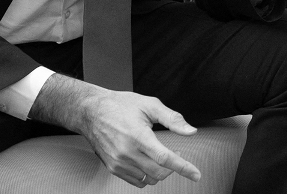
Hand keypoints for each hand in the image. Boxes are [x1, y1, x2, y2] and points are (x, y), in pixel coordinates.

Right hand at [30, 74, 201, 187]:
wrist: (91, 111)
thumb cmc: (120, 106)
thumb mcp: (150, 105)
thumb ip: (173, 119)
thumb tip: (191, 131)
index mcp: (138, 136)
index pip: (165, 158)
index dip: (183, 167)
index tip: (195, 174)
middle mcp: (127, 153)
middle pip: (159, 172)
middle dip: (174, 167)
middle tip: (176, 154)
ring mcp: (118, 163)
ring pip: (148, 179)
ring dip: (160, 172)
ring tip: (161, 156)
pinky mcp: (113, 168)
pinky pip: (136, 181)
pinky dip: (147, 176)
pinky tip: (148, 162)